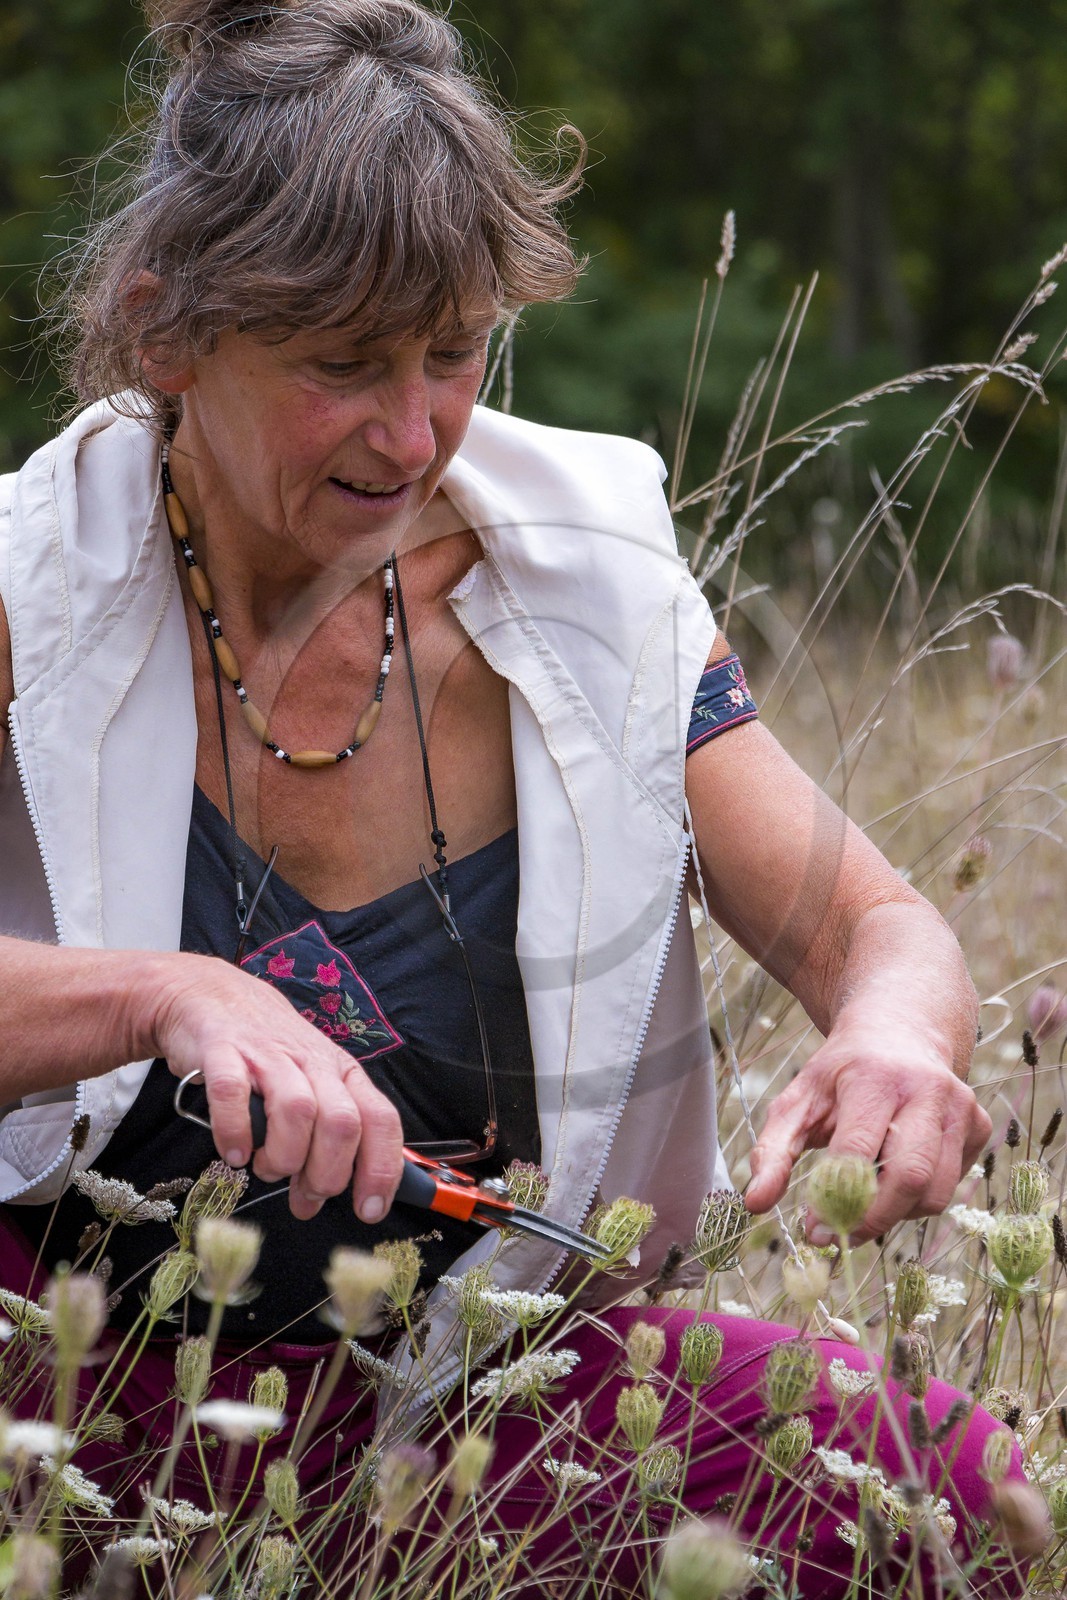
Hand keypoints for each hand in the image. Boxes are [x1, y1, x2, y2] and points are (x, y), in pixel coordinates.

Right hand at [151, 953, 403, 1222]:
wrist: (213, 995)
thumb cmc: (267, 1055)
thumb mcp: (307, 1090)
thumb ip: (314, 1147)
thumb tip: (312, 1204)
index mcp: (343, 1074)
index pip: (381, 1120)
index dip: (381, 1169)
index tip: (369, 1209)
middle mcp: (313, 1062)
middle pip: (342, 1123)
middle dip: (327, 1173)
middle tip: (305, 1192)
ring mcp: (269, 1054)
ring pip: (297, 1110)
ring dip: (284, 1157)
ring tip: (267, 1168)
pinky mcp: (223, 1049)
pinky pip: (232, 1093)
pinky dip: (234, 1131)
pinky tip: (234, 1153)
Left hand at [744, 1020, 991, 1242]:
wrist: (898, 1031)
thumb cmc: (840, 1075)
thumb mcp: (797, 1101)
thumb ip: (772, 1151)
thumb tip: (754, 1204)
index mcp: (875, 1078)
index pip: (859, 1151)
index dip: (835, 1199)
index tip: (813, 1230)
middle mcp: (927, 1090)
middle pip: (908, 1178)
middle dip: (871, 1220)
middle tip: (840, 1235)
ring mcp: (961, 1108)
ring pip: (935, 1193)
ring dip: (895, 1215)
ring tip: (865, 1202)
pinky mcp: (979, 1127)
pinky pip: (949, 1187)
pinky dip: (917, 1200)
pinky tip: (893, 1177)